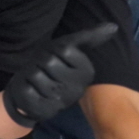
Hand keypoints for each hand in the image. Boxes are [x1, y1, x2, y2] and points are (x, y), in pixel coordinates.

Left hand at [1, 24, 116, 128]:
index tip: (55, 57)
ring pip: (35, 74)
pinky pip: (26, 89)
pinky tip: (31, 90)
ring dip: (30, 73)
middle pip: (48, 61)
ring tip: (36, 79)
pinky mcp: (42, 111)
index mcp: (87, 73)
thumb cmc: (53, 66)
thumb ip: (89, 37)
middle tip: (42, 68)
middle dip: (40, 61)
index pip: (64, 49)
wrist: (34, 91)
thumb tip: (114, 26)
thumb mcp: (68, 48)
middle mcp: (77, 90)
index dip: (53, 49)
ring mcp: (60, 102)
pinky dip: (24, 86)